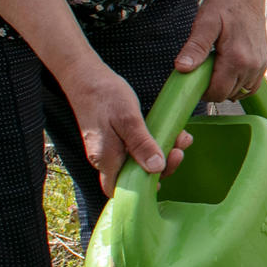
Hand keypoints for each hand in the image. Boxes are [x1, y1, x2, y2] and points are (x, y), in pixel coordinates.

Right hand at [62, 57, 189, 195]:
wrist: (86, 76)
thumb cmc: (104, 95)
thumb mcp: (128, 118)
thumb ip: (141, 144)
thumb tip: (156, 169)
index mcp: (105, 158)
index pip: (119, 190)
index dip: (140, 191)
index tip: (161, 178)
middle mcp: (105, 158)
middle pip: (134, 176)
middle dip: (161, 167)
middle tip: (178, 151)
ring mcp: (109, 148)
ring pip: (138, 160)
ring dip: (162, 153)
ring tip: (180, 138)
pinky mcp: (115, 138)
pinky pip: (136, 148)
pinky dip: (154, 143)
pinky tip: (170, 132)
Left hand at [175, 0, 266, 102]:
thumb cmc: (224, 5)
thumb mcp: (204, 23)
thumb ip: (195, 47)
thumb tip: (182, 68)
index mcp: (236, 58)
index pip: (218, 92)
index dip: (203, 92)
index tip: (194, 80)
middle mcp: (252, 65)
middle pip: (228, 94)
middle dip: (213, 88)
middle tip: (204, 69)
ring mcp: (260, 65)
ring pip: (240, 92)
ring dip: (226, 87)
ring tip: (216, 67)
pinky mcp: (264, 62)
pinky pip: (252, 86)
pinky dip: (240, 85)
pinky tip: (229, 73)